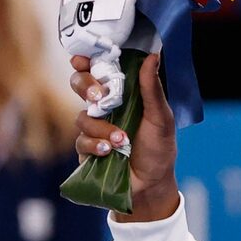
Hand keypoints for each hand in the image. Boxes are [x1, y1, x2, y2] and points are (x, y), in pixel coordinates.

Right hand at [71, 51, 179, 220]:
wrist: (151, 185)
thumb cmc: (159, 148)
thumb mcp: (161, 117)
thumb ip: (152, 89)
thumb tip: (153, 56)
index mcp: (122, 93)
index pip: (98, 68)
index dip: (85, 60)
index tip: (81, 59)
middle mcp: (104, 107)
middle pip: (79, 85)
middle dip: (85, 86)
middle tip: (98, 96)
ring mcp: (94, 129)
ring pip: (82, 117)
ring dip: (101, 128)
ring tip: (122, 141)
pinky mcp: (87, 150)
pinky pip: (81, 141)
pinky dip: (95, 146)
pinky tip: (109, 152)